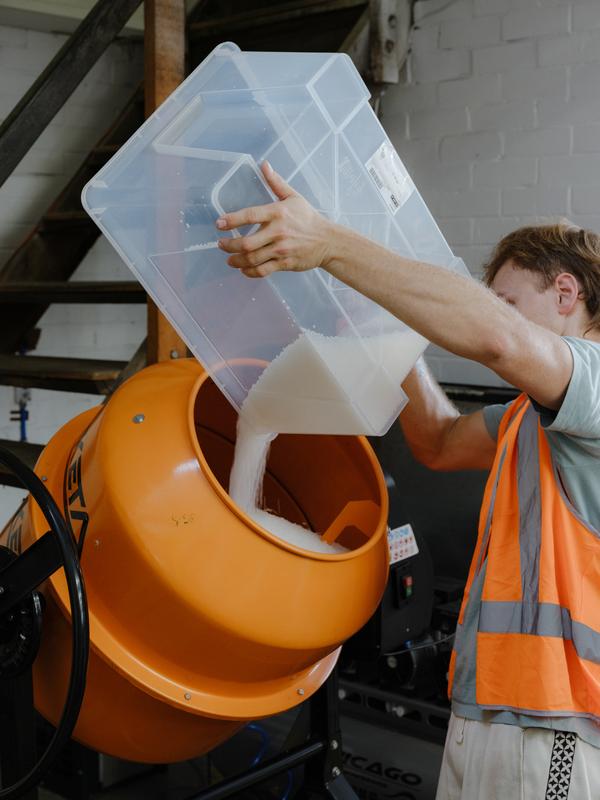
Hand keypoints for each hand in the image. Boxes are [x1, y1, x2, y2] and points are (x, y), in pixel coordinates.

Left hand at [216, 161, 333, 277]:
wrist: (328, 241)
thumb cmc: (309, 218)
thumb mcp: (294, 197)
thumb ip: (276, 183)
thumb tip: (264, 165)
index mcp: (277, 213)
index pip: (249, 216)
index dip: (231, 220)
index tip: (219, 224)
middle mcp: (278, 232)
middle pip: (246, 243)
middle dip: (229, 246)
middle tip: (221, 245)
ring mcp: (281, 249)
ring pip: (252, 259)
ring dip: (236, 261)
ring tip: (230, 259)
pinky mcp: (285, 263)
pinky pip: (263, 270)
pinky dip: (250, 272)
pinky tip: (244, 269)